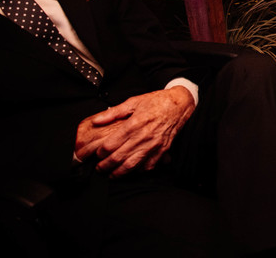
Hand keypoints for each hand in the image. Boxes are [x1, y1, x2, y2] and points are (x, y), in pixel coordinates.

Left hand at [75, 86, 195, 175]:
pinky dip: (138, 171)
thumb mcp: (133, 102)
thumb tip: (96, 120)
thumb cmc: (156, 102)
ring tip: (111, 174)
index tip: (98, 153)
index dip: (100, 152)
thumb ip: (113, 112)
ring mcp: (153, 144)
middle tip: (99, 167)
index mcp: (134, 124)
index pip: (110, 144)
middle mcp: (143, 136)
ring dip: (119, 173)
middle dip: (105, 165)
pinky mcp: (162, 149)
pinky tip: (132, 170)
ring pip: (131, 165)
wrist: (179, 104)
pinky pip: (148, 166)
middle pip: (118, 157)